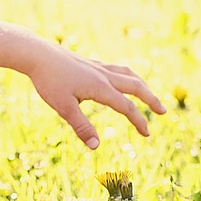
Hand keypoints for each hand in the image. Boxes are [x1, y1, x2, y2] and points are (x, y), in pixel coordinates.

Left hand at [25, 43, 165, 149]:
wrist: (37, 54)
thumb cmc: (49, 81)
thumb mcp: (64, 107)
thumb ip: (81, 127)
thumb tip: (96, 147)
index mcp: (101, 88)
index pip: (126, 107)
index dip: (139, 121)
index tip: (147, 135)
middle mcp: (104, 75)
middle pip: (136, 87)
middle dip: (151, 99)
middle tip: (163, 111)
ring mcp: (98, 67)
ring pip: (127, 74)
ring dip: (141, 85)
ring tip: (147, 93)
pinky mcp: (89, 62)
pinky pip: (115, 68)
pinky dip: (125, 75)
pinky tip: (119, 79)